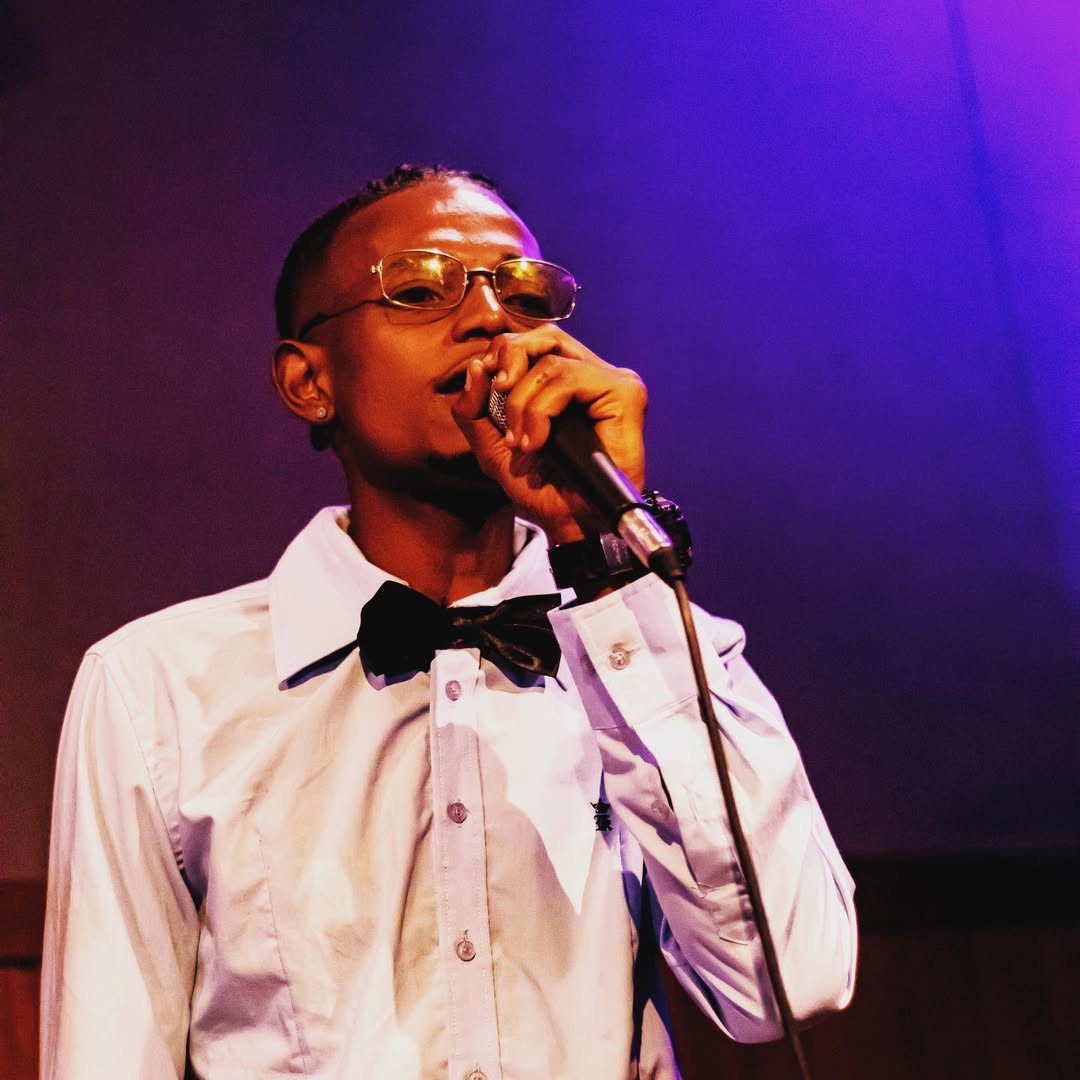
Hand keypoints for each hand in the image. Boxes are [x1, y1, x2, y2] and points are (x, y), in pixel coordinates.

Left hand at [452, 326, 647, 542]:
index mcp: (566, 381)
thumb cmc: (542, 490)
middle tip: (500, 391)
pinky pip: (569, 380)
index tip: (488, 386)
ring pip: (551, 363)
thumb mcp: (493, 447)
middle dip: (511, 358)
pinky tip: (538, 441)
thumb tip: (476, 368)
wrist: (570, 522)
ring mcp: (611, 382)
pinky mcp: (625, 392)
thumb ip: (475, 409)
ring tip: (522, 442)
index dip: (504, 355)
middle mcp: (591, 375)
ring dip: (523, 404)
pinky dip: (543, 411)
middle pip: (545, 335)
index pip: (533, 342)